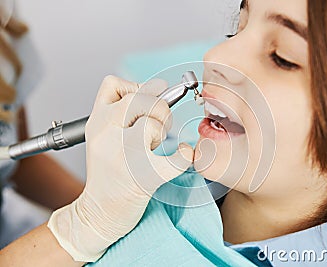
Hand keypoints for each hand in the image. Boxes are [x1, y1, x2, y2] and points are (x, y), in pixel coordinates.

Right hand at [47, 75, 193, 261]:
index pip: (113, 84)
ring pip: (153, 124)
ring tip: (156, 145)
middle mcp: (106, 135)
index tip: (147, 99)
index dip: (135, 86)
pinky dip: (184, 155)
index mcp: (96, 123)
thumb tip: (158, 88)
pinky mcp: (143, 178)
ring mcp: (123, 156)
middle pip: (139, 99)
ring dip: (162, 131)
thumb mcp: (102, 137)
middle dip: (158, 106)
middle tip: (159, 123)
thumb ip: (120, 113)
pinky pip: (175, 158)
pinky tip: (181, 154)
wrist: (98, 212)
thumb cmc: (107, 173)